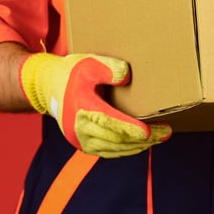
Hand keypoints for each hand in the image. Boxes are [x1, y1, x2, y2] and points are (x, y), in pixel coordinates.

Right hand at [18, 52, 171, 157]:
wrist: (48, 87)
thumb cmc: (71, 73)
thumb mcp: (88, 62)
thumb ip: (107, 67)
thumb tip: (126, 75)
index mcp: (82, 108)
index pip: (110, 122)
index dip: (130, 129)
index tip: (149, 132)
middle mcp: (80, 129)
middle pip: (116, 139)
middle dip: (143, 139)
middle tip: (165, 133)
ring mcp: (80, 140)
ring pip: (114, 148)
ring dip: (137, 146)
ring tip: (159, 138)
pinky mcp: (83, 144)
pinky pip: (108, 151)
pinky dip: (126, 149)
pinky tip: (141, 144)